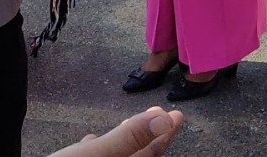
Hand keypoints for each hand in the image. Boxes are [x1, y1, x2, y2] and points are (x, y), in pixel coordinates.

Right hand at [49, 106, 184, 156]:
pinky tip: (90, 141)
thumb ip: (129, 138)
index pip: (150, 154)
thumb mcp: (95, 155)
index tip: (176, 114)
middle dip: (148, 138)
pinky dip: (100, 152)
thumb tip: (165, 120)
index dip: (165, 133)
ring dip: (126, 145)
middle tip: (161, 116)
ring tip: (128, 126)